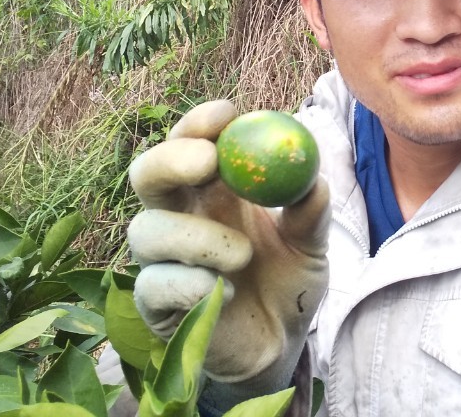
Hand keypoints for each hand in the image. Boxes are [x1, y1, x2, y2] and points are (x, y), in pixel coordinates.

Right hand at [128, 100, 328, 382]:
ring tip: (242, 255)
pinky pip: (153, 285)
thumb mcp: (310, 245)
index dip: (199, 124)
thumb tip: (313, 179)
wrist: (279, 344)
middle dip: (171, 159)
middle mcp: (179, 217)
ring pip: (147, 230)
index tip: (225, 116)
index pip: (190, 142)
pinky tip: (223, 292)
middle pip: (147, 173)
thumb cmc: (287, 282)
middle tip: (207, 161)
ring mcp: (162, 261)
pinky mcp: (156, 305)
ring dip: (195, 236)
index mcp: (211, 190)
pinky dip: (189, 283)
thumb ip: (310, 213)